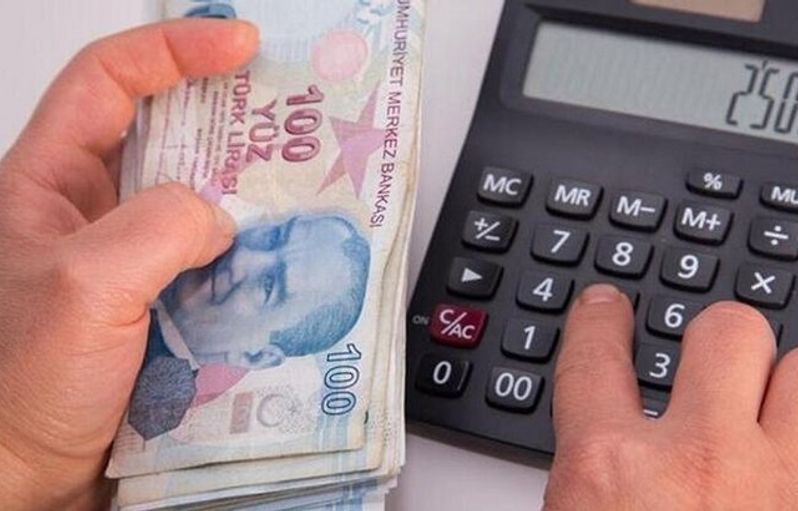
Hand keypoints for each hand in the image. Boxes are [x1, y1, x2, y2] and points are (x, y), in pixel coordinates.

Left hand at [0, 20, 257, 509]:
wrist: (22, 478)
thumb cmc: (13, 388)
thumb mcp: (83, 288)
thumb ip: (157, 231)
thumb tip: (218, 216)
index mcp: (47, 184)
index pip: (110, 81)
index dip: (175, 50)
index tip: (238, 44)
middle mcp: (91, 215)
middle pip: (167, 134)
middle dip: (229, 119)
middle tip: (289, 115)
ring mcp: (129, 262)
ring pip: (198, 203)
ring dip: (246, 198)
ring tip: (297, 191)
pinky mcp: (161, 307)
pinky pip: (214, 265)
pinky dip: (249, 261)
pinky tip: (276, 269)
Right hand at [545, 285, 797, 509]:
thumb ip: (588, 479)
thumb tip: (595, 464)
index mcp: (613, 474)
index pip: (595, 359)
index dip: (599, 322)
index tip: (605, 310)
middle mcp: (706, 466)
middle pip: (728, 331)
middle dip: (721, 341)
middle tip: (715, 368)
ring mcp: (792, 490)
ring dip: (797, 389)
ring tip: (779, 417)